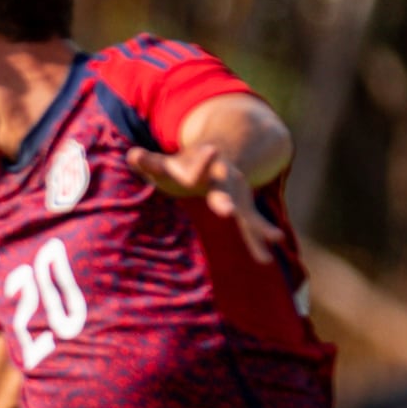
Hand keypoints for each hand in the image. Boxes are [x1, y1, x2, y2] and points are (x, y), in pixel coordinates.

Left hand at [127, 141, 282, 266]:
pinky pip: (251, 225)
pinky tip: (266, 258)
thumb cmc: (182, 166)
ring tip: (274, 238)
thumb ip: (149, 162)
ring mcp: (236, 194)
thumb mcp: (165, 164)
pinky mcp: (242, 206)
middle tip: (228, 211)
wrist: (217, 154)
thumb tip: (132, 155)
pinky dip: (258, 240)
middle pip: (224, 192)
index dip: (203, 160)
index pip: (198, 167)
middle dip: (225, 201)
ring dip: (256, 226)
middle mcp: (223, 181)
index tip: (212, 149)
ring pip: (246, 212)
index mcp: (203, 168)